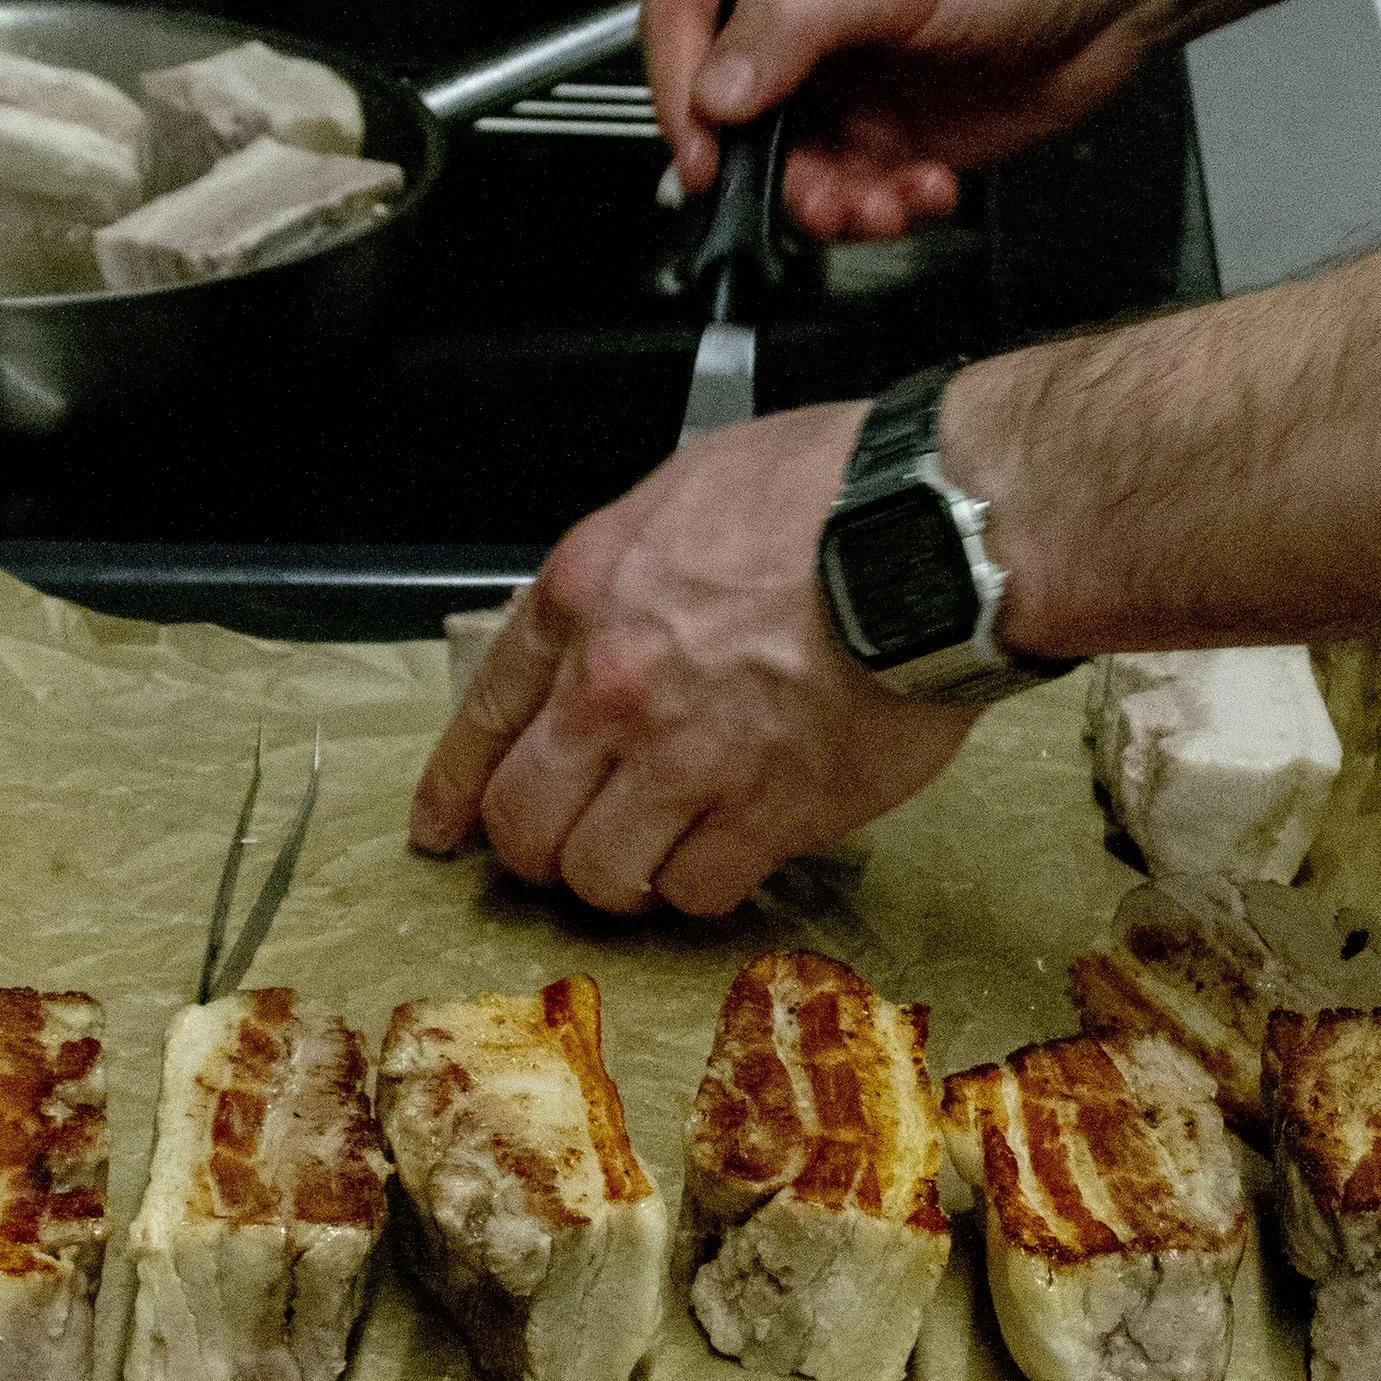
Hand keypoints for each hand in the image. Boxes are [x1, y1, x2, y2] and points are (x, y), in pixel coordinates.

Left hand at [407, 404, 980, 915]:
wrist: (937, 536)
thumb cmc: (835, 489)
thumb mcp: (687, 490)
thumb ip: (626, 573)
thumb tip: (604, 628)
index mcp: (584, 595)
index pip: (483, 716)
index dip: (456, 789)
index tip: (443, 830)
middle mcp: (614, 687)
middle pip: (525, 821)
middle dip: (539, 849)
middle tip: (573, 849)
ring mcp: (688, 759)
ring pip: (601, 875)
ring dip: (622, 877)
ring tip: (659, 857)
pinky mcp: (769, 813)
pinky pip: (699, 891)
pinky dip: (704, 886)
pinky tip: (729, 857)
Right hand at [641, 0, 1165, 241]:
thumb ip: (796, 22)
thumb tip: (719, 88)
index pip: (683, 21)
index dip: (679, 93)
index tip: (705, 153)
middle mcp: (799, 22)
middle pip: (728, 118)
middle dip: (771, 173)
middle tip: (818, 197)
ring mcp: (841, 85)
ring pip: (790, 173)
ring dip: (832, 205)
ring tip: (884, 203)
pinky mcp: (886, 138)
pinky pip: (851, 197)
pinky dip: (883, 210)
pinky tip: (928, 187)